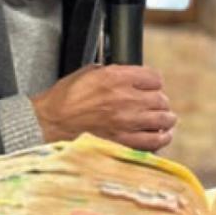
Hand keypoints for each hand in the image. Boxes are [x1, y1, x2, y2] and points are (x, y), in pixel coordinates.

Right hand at [30, 64, 176, 151]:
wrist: (50, 123)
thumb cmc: (65, 98)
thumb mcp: (87, 72)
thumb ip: (111, 71)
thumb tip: (126, 74)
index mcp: (116, 78)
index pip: (154, 77)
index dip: (153, 82)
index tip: (152, 86)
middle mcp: (125, 99)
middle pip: (161, 99)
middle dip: (160, 101)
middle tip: (157, 104)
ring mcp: (126, 122)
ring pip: (163, 120)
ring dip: (165, 119)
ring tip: (164, 120)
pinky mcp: (123, 142)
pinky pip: (153, 141)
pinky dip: (160, 138)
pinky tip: (160, 135)